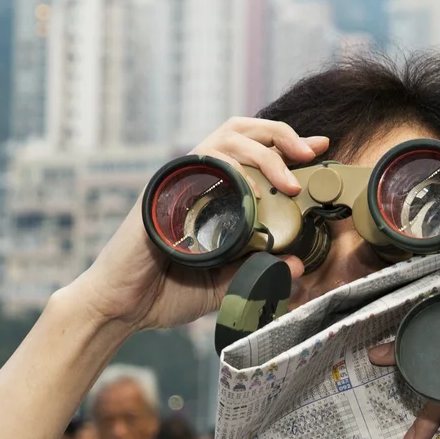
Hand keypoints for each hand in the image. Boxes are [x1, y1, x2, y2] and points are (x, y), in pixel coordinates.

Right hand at [69, 118, 328, 332]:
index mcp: (213, 192)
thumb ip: (261, 272)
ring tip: (287, 182)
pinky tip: (248, 185)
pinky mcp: (160, 194)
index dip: (285, 143)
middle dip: (280, 134)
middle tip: (309, 154)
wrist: (120, 308)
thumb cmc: (166, 292)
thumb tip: (300, 264)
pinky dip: (225, 170)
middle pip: (240, 130)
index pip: (252, 150)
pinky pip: (195, 168)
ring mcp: (176, 183)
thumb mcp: (227, 283)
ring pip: (223, 141)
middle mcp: (195, 179)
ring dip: (262, 153)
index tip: (319, 148)